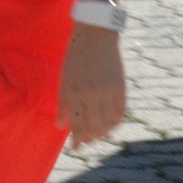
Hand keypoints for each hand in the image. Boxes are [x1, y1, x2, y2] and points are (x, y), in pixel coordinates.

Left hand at [57, 24, 125, 147]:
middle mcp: (90, 94)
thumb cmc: (75, 55)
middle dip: (88, 138)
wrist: (95, 35)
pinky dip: (116, 122)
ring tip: (97, 135)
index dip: (76, 138)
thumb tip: (61, 126)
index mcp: (73, 91)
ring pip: (107, 122)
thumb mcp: (64, 78)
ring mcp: (107, 91)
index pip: (76, 123)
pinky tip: (111, 125)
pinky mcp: (120, 87)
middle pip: (92, 126)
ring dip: (103, 132)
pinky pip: (120, 112)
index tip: (75, 147)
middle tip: (86, 143)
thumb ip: (63, 103)